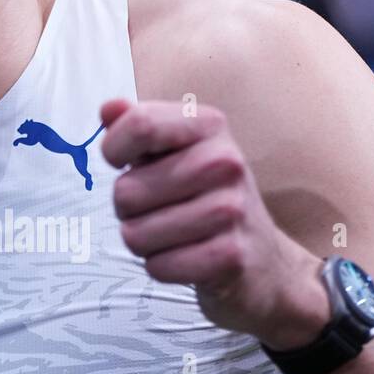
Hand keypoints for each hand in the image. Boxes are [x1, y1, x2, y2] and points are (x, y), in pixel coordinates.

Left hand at [99, 98, 329, 349]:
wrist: (264, 261)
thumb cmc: (201, 196)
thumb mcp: (171, 151)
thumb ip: (135, 126)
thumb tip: (109, 107)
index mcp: (209, 126)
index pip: (140, 124)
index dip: (114, 149)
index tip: (123, 162)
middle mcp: (226, 161)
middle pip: (126, 191)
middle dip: (127, 209)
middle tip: (157, 208)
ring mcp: (233, 209)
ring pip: (136, 234)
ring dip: (143, 241)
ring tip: (173, 234)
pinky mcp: (232, 256)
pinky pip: (157, 266)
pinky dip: (162, 266)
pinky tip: (188, 257)